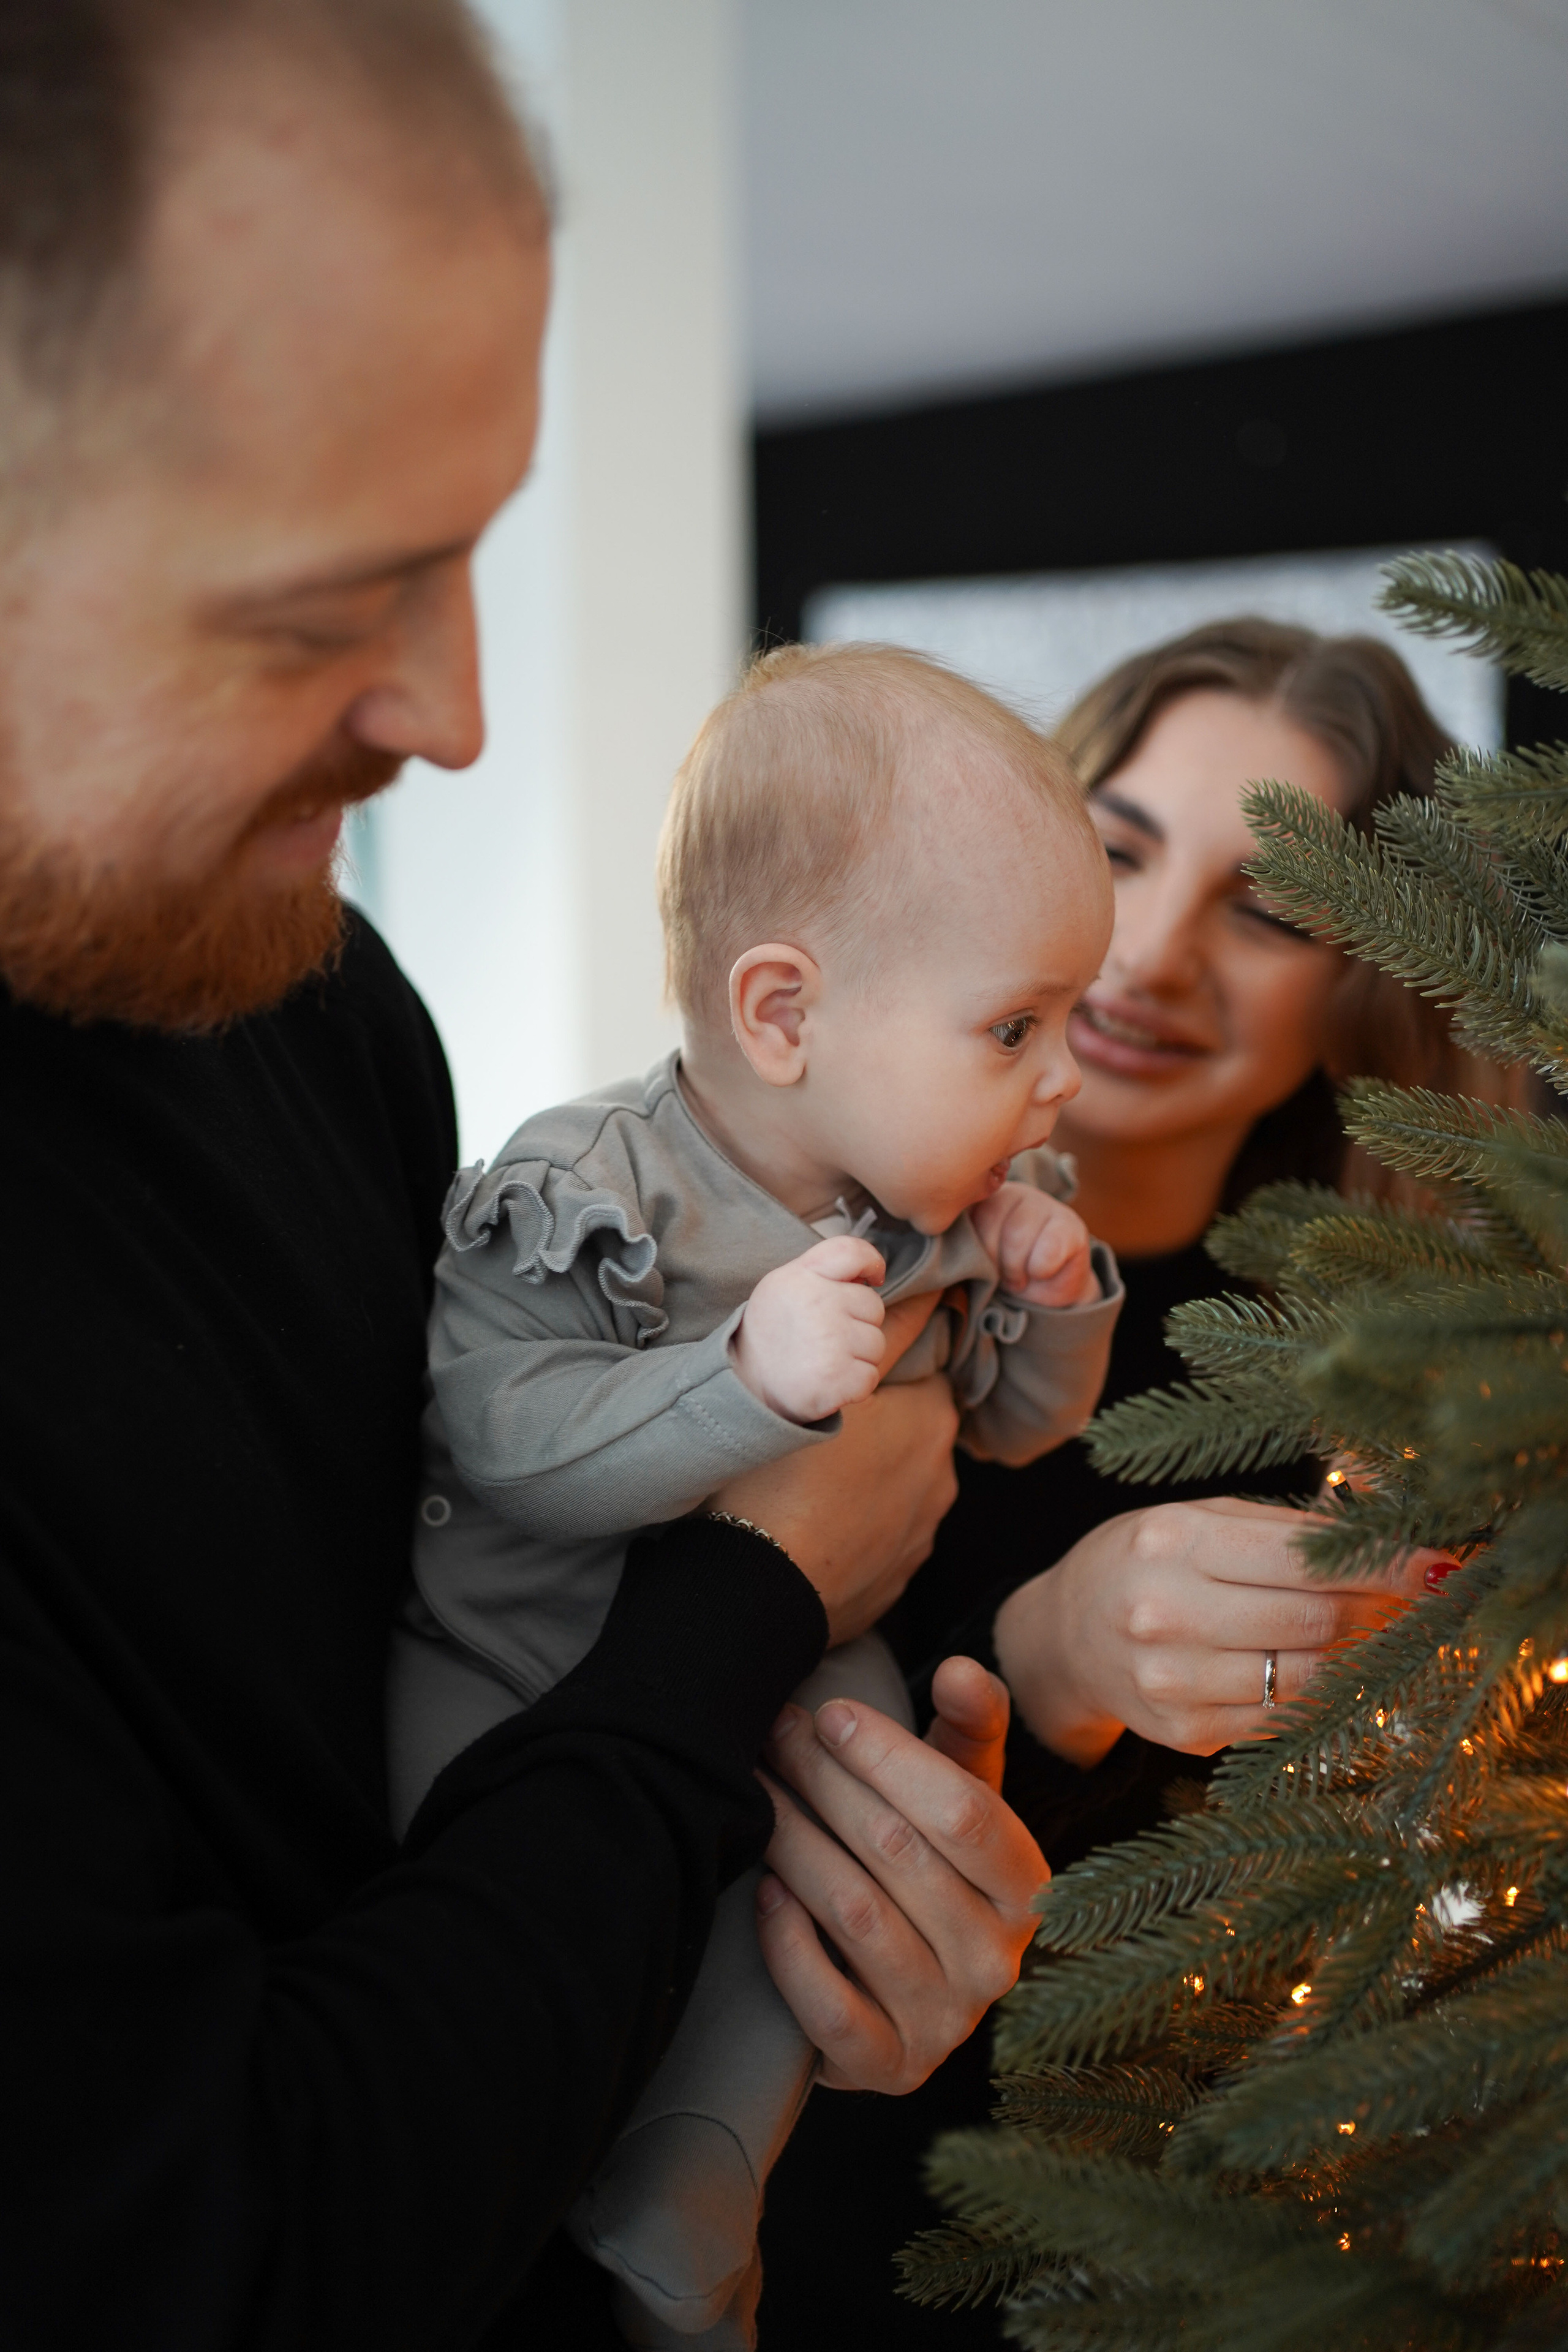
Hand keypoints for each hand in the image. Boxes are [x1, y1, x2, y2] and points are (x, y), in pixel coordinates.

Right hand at [710, 1288, 955, 1643]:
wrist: (758, 1592)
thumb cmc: (779, 1479)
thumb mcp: (825, 1389)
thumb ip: (884, 1339)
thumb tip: (931, 1296)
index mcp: (930, 1419)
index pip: (923, 1364)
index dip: (882, 1357)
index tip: (848, 1363)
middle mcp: (940, 1473)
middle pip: (912, 1423)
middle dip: (879, 1417)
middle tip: (820, 1419)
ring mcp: (923, 1530)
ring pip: (899, 1479)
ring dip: (872, 1471)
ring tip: (814, 1477)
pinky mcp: (899, 1573)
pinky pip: (884, 1530)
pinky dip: (862, 1520)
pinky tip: (821, 1519)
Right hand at [732, 1236, 886, 1422]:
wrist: (745, 1386)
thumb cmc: (772, 1334)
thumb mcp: (784, 1287)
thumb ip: (822, 1273)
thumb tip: (869, 1276)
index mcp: (801, 1277)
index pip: (850, 1251)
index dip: (872, 1261)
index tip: (874, 1277)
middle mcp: (817, 1304)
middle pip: (873, 1306)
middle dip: (859, 1324)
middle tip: (827, 1337)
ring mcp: (829, 1342)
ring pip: (876, 1344)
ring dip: (858, 1356)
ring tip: (825, 1360)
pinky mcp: (837, 1379)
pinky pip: (870, 1376)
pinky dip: (855, 1384)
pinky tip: (829, 1381)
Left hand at [755, 1676, 1044, 2092]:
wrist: (914, 1989)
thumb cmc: (936, 1864)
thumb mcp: (966, 1793)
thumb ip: (972, 1726)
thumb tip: (961, 1668)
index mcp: (1029, 1888)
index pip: (962, 1809)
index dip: (888, 1755)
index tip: (829, 1713)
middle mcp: (997, 1963)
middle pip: (898, 1852)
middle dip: (825, 1782)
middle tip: (775, 1735)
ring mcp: (945, 2022)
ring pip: (855, 1915)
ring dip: (794, 1844)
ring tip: (757, 1795)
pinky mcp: (889, 2067)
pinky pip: (828, 2007)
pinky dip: (788, 1946)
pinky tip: (763, 1892)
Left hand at [971, 1182, 1098, 1306]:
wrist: (1045, 1291)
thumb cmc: (1002, 1275)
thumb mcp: (974, 1258)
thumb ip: (961, 1240)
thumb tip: (945, 1239)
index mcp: (982, 1198)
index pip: (965, 1210)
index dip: (972, 1247)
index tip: (980, 1264)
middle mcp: (1012, 1193)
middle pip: (990, 1220)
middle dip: (992, 1259)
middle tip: (1001, 1276)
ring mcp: (1044, 1204)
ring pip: (1016, 1236)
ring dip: (1015, 1269)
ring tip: (1018, 1278)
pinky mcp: (1070, 1224)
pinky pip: (1048, 1250)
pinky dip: (1040, 1271)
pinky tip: (1042, 1272)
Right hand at [993, 1495, 1459, 1764]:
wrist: (1066, 1635)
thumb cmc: (1149, 1561)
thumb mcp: (1203, 1521)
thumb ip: (1289, 1533)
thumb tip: (1391, 1553)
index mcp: (1172, 1542)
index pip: (1304, 1560)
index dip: (1381, 1566)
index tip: (1434, 1567)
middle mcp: (1165, 1613)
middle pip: (1313, 1622)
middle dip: (1378, 1612)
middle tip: (1411, 1601)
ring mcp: (1172, 1682)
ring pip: (1307, 1678)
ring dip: (1357, 1656)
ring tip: (1371, 1632)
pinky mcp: (1184, 1732)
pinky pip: (1282, 1719)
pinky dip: (1320, 1694)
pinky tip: (1326, 1667)